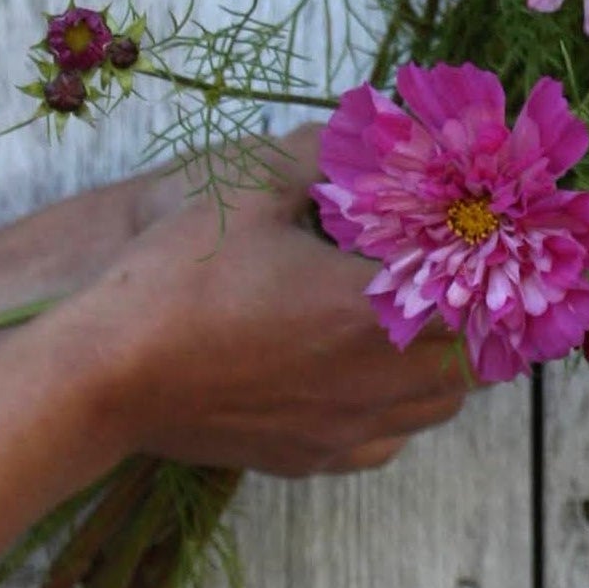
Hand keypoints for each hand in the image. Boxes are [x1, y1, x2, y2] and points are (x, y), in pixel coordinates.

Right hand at [45, 128, 474, 476]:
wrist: (101, 375)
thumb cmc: (175, 276)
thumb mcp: (245, 187)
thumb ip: (315, 153)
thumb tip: (357, 127)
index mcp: (371, 312)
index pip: (476, 300)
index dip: (488, 269)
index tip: (478, 241)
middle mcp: (372, 382)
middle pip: (472, 364)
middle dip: (474, 319)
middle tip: (453, 276)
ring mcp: (341, 430)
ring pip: (435, 409)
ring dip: (442, 367)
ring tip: (414, 322)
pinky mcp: (308, 461)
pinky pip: (384, 441)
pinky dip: (396, 410)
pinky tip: (361, 374)